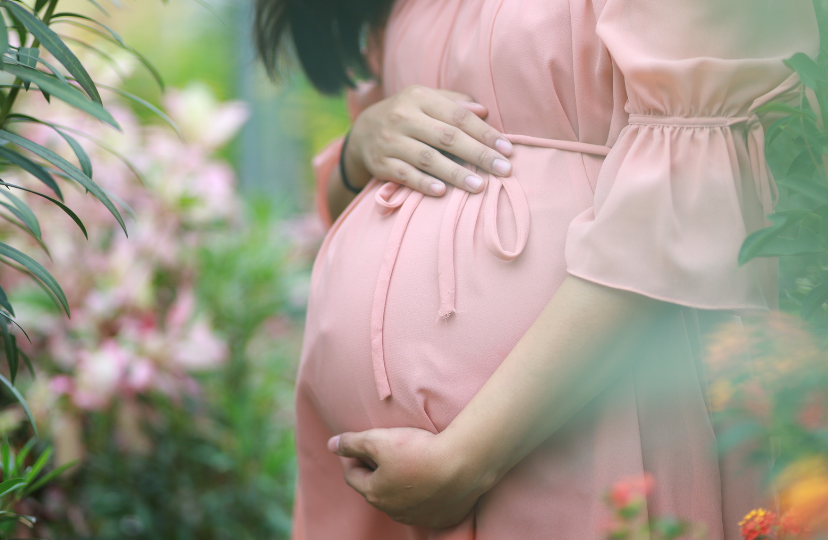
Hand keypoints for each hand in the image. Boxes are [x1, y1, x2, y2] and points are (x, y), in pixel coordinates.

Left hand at [328, 427, 495, 527]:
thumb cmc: (417, 450)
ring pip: (401, 500)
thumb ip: (352, 442)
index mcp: (375, 494)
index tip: (354, 445)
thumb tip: (331, 444)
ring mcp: (419, 517)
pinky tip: (430, 478)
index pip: (353, 476)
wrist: (463, 464)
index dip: (351, 458)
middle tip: (380, 451)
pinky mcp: (442, 517)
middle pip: (377, 490)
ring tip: (406, 464)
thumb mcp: (378, 439)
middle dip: (374, 471)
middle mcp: (394, 511)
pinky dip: (423, 493)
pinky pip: (427, 506)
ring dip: (399, 484)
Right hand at [344, 85, 513, 195]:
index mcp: (420, 97)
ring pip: (428, 158)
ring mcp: (390, 141)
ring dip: (455, 174)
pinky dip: (424, 184)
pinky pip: (405, 175)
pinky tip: (442, 193)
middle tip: (504, 170)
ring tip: (479, 186)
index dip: (485, 133)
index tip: (508, 149)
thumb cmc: (408, 115)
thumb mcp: (426, 100)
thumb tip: (484, 111)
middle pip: (447, 137)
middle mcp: (403, 117)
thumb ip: (454, 103)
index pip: (458, 116)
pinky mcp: (381, 163)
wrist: (363, 131)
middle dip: (478, 155)